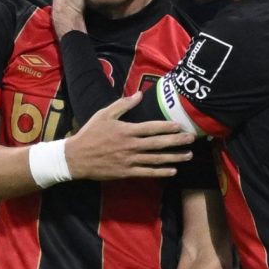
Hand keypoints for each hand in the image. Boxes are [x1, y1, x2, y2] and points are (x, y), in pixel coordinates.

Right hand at [65, 92, 195, 179]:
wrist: (76, 157)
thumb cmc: (90, 133)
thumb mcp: (104, 114)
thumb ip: (123, 105)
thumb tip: (139, 95)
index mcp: (127, 130)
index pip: (152, 128)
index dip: (167, 127)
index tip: (180, 125)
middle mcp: (131, 146)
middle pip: (158, 144)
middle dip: (177, 141)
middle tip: (191, 139)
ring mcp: (130, 160)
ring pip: (156, 159)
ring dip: (174, 157)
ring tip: (188, 155)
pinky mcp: (127, 172)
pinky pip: (147, 173)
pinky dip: (161, 172)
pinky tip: (172, 171)